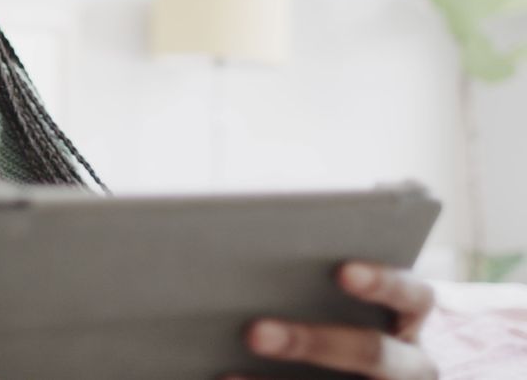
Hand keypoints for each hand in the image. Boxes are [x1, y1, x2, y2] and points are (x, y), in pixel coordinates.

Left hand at [230, 262, 437, 379]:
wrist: (352, 372)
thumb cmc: (334, 327)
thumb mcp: (336, 309)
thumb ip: (308, 292)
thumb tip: (246, 272)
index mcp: (408, 319)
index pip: (409, 295)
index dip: (381, 282)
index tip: (342, 271)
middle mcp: (411, 365)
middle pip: (371, 352)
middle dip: (311, 342)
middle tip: (254, 332)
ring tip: (229, 378)